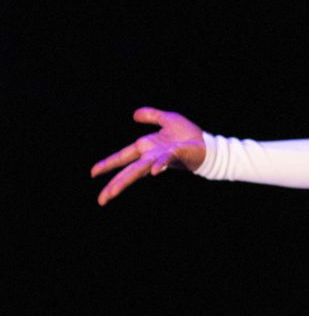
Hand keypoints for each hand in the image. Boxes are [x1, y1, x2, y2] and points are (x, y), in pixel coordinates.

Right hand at [91, 107, 205, 206]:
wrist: (208, 143)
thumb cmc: (189, 134)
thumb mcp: (168, 119)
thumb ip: (152, 116)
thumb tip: (134, 115)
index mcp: (146, 148)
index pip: (123, 157)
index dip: (108, 164)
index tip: (92, 173)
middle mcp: (150, 156)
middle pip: (128, 171)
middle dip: (114, 184)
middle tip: (101, 200)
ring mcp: (161, 158)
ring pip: (139, 170)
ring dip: (125, 181)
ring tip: (112, 193)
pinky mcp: (174, 156)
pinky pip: (164, 161)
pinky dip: (158, 165)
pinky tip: (152, 172)